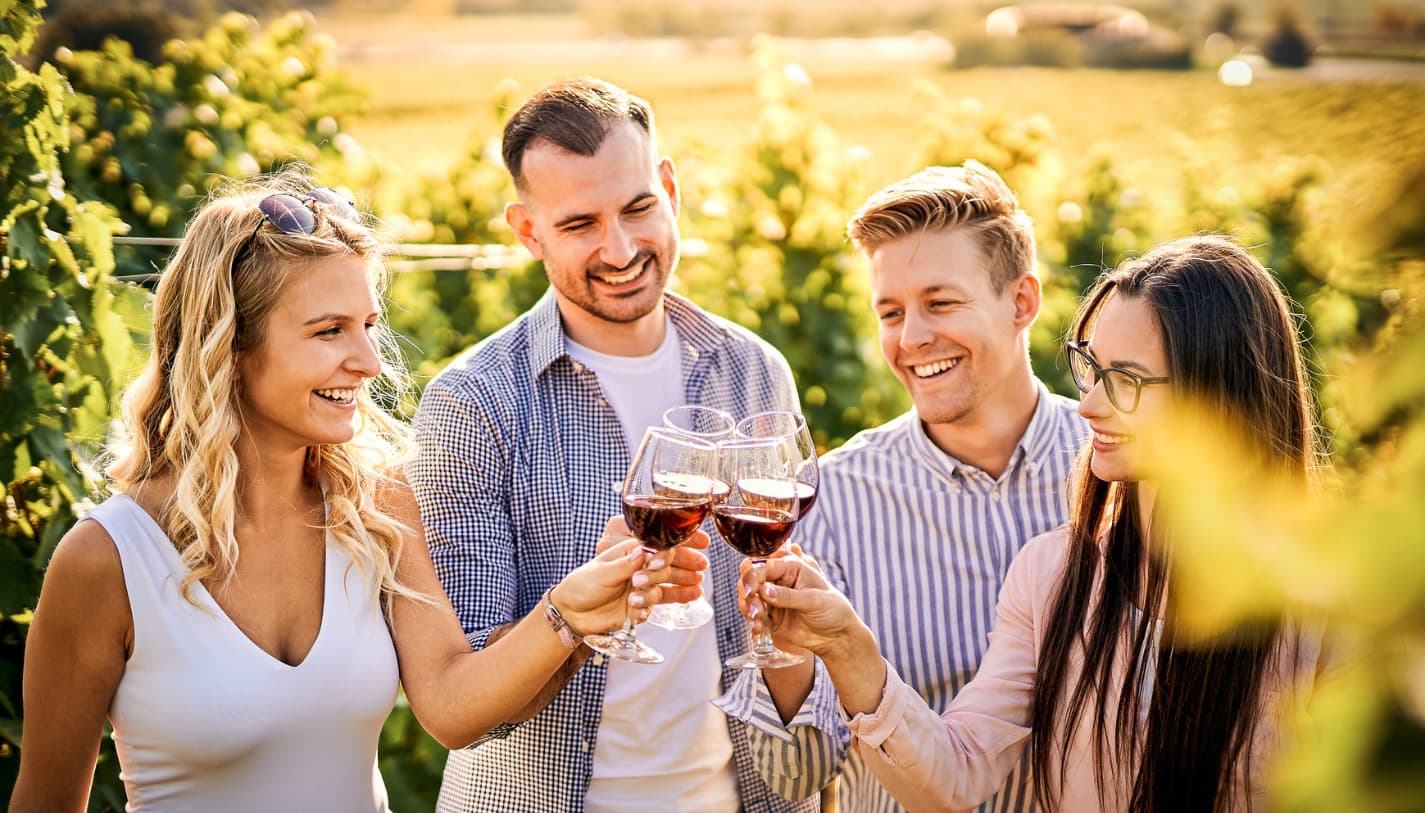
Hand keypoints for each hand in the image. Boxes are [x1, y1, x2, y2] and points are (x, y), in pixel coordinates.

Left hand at [555, 517, 708, 634]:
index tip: (656, 563)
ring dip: (649, 596)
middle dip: (656, 576)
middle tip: (638, 583)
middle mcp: (639, 569)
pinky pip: (652, 609)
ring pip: (659, 591)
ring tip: (632, 602)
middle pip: (663, 569)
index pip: (655, 549)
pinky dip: (645, 611)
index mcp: (630, 553)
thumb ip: (625, 565)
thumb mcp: (601, 573)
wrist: (571, 614)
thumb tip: (645, 551)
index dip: (662, 555)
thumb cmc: (582, 585)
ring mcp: (641, 589)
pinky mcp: (640, 608)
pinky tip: (635, 615)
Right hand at [741, 548, 864, 658]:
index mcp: (791, 567)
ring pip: (749, 597)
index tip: (752, 589)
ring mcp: (772, 599)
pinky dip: (752, 622)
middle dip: (747, 590)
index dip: (754, 574)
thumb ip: (788, 595)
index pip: (766, 564)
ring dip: (748, 607)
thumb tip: (764, 590)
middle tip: (753, 606)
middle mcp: (778, 581)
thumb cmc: (833, 609)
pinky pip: (753, 617)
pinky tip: (758, 629)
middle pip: (751, 578)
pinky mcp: (770, 617)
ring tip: (757, 619)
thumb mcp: (814, 600)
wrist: (837, 636)